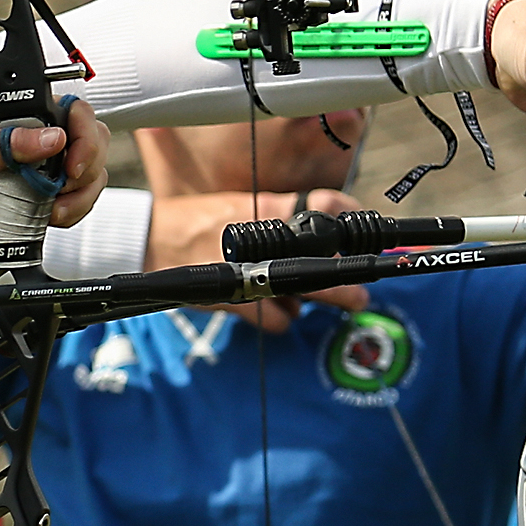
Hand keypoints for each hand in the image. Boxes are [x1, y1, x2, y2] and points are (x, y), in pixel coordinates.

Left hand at [0, 102, 110, 238]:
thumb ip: (6, 139)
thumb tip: (51, 137)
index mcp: (27, 117)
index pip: (76, 111)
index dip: (84, 135)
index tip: (72, 164)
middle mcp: (44, 137)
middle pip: (96, 139)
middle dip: (86, 168)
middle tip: (60, 187)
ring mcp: (54, 166)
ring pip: (95, 172)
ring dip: (80, 194)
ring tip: (50, 205)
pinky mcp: (57, 192)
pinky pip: (86, 197)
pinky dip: (75, 209)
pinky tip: (51, 213)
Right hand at [145, 189, 371, 333]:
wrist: (150, 238)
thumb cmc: (199, 222)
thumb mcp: (241, 206)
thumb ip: (279, 219)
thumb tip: (323, 231)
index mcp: (269, 208)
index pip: (326, 205)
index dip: (354, 218)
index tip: (375, 234)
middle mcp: (264, 237)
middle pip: (322, 263)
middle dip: (345, 287)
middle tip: (361, 297)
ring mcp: (248, 268)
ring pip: (299, 297)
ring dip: (305, 304)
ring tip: (299, 303)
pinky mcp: (232, 295)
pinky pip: (273, 319)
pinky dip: (278, 320)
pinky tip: (272, 312)